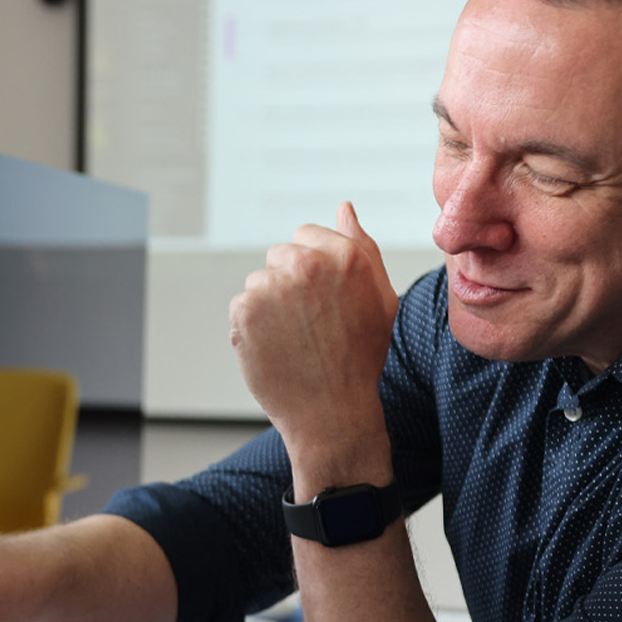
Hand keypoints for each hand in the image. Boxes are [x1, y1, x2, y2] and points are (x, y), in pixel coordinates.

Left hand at [229, 201, 397, 453]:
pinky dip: (252, 326)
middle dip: (289, 282)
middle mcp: (306, 265)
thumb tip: (344, 209)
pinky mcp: (243, 311)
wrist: (332, 412)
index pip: (306, 234)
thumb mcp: (380, 299)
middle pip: (279, 255)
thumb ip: (362, 247)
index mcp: (344, 256)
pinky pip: (241, 306)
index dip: (313, 268)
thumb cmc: (359, 358)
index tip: (322, 298)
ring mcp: (271, 287)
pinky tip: (275, 348)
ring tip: (294, 338)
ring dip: (269, 305)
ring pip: (259, 282)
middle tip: (310, 322)